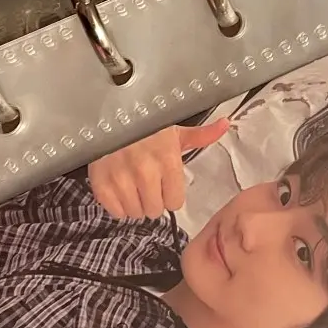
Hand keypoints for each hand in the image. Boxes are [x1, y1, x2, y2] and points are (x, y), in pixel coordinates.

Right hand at [86, 118, 230, 219]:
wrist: (107, 115)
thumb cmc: (142, 124)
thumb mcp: (174, 128)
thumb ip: (201, 134)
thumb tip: (225, 124)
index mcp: (168, 160)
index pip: (174, 203)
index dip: (169, 195)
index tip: (163, 184)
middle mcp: (146, 172)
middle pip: (154, 211)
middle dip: (152, 200)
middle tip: (146, 184)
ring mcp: (121, 179)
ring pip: (135, 213)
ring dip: (135, 203)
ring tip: (132, 184)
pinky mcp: (101, 184)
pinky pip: (115, 211)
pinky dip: (116, 203)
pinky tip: (119, 187)